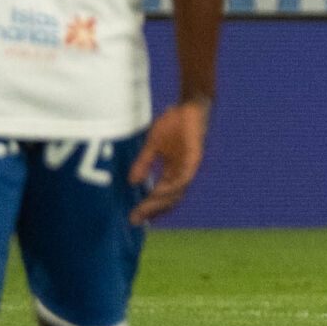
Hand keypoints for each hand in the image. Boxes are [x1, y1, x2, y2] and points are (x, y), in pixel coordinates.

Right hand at [128, 100, 208, 223]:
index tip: (133, 217)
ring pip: (176, 193)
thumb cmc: (174, 124)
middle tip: (135, 219)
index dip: (147, 207)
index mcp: (172, 172)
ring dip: (160, 203)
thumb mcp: (153, 144)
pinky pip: (183, 179)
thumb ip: (144, 162)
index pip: (160, 195)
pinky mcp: (194, 159)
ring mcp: (189, 168)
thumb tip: (132, 182)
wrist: (190, 106)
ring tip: (145, 210)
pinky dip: (172, 187)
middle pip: (168, 200)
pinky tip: (159, 193)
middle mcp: (181, 174)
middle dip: (151, 210)